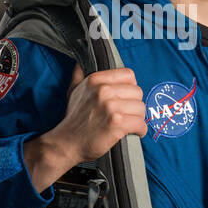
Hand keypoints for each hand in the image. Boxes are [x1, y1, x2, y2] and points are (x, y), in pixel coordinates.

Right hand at [24, 63, 147, 191]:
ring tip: (130, 123)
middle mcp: (103, 91)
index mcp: (95, 80)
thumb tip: (80, 64)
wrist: (67, 143)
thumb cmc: (74, 119)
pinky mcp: (116, 124)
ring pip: (141, 108)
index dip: (130, 87)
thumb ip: (79, 76)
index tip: (126, 97)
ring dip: (138, 118)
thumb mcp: (74, 92)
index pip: (129, 75)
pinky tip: (135, 132)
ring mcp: (110, 107)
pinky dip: (140, 130)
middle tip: (128, 114)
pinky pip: (140, 124)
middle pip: (137, 92)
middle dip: (135, 105)